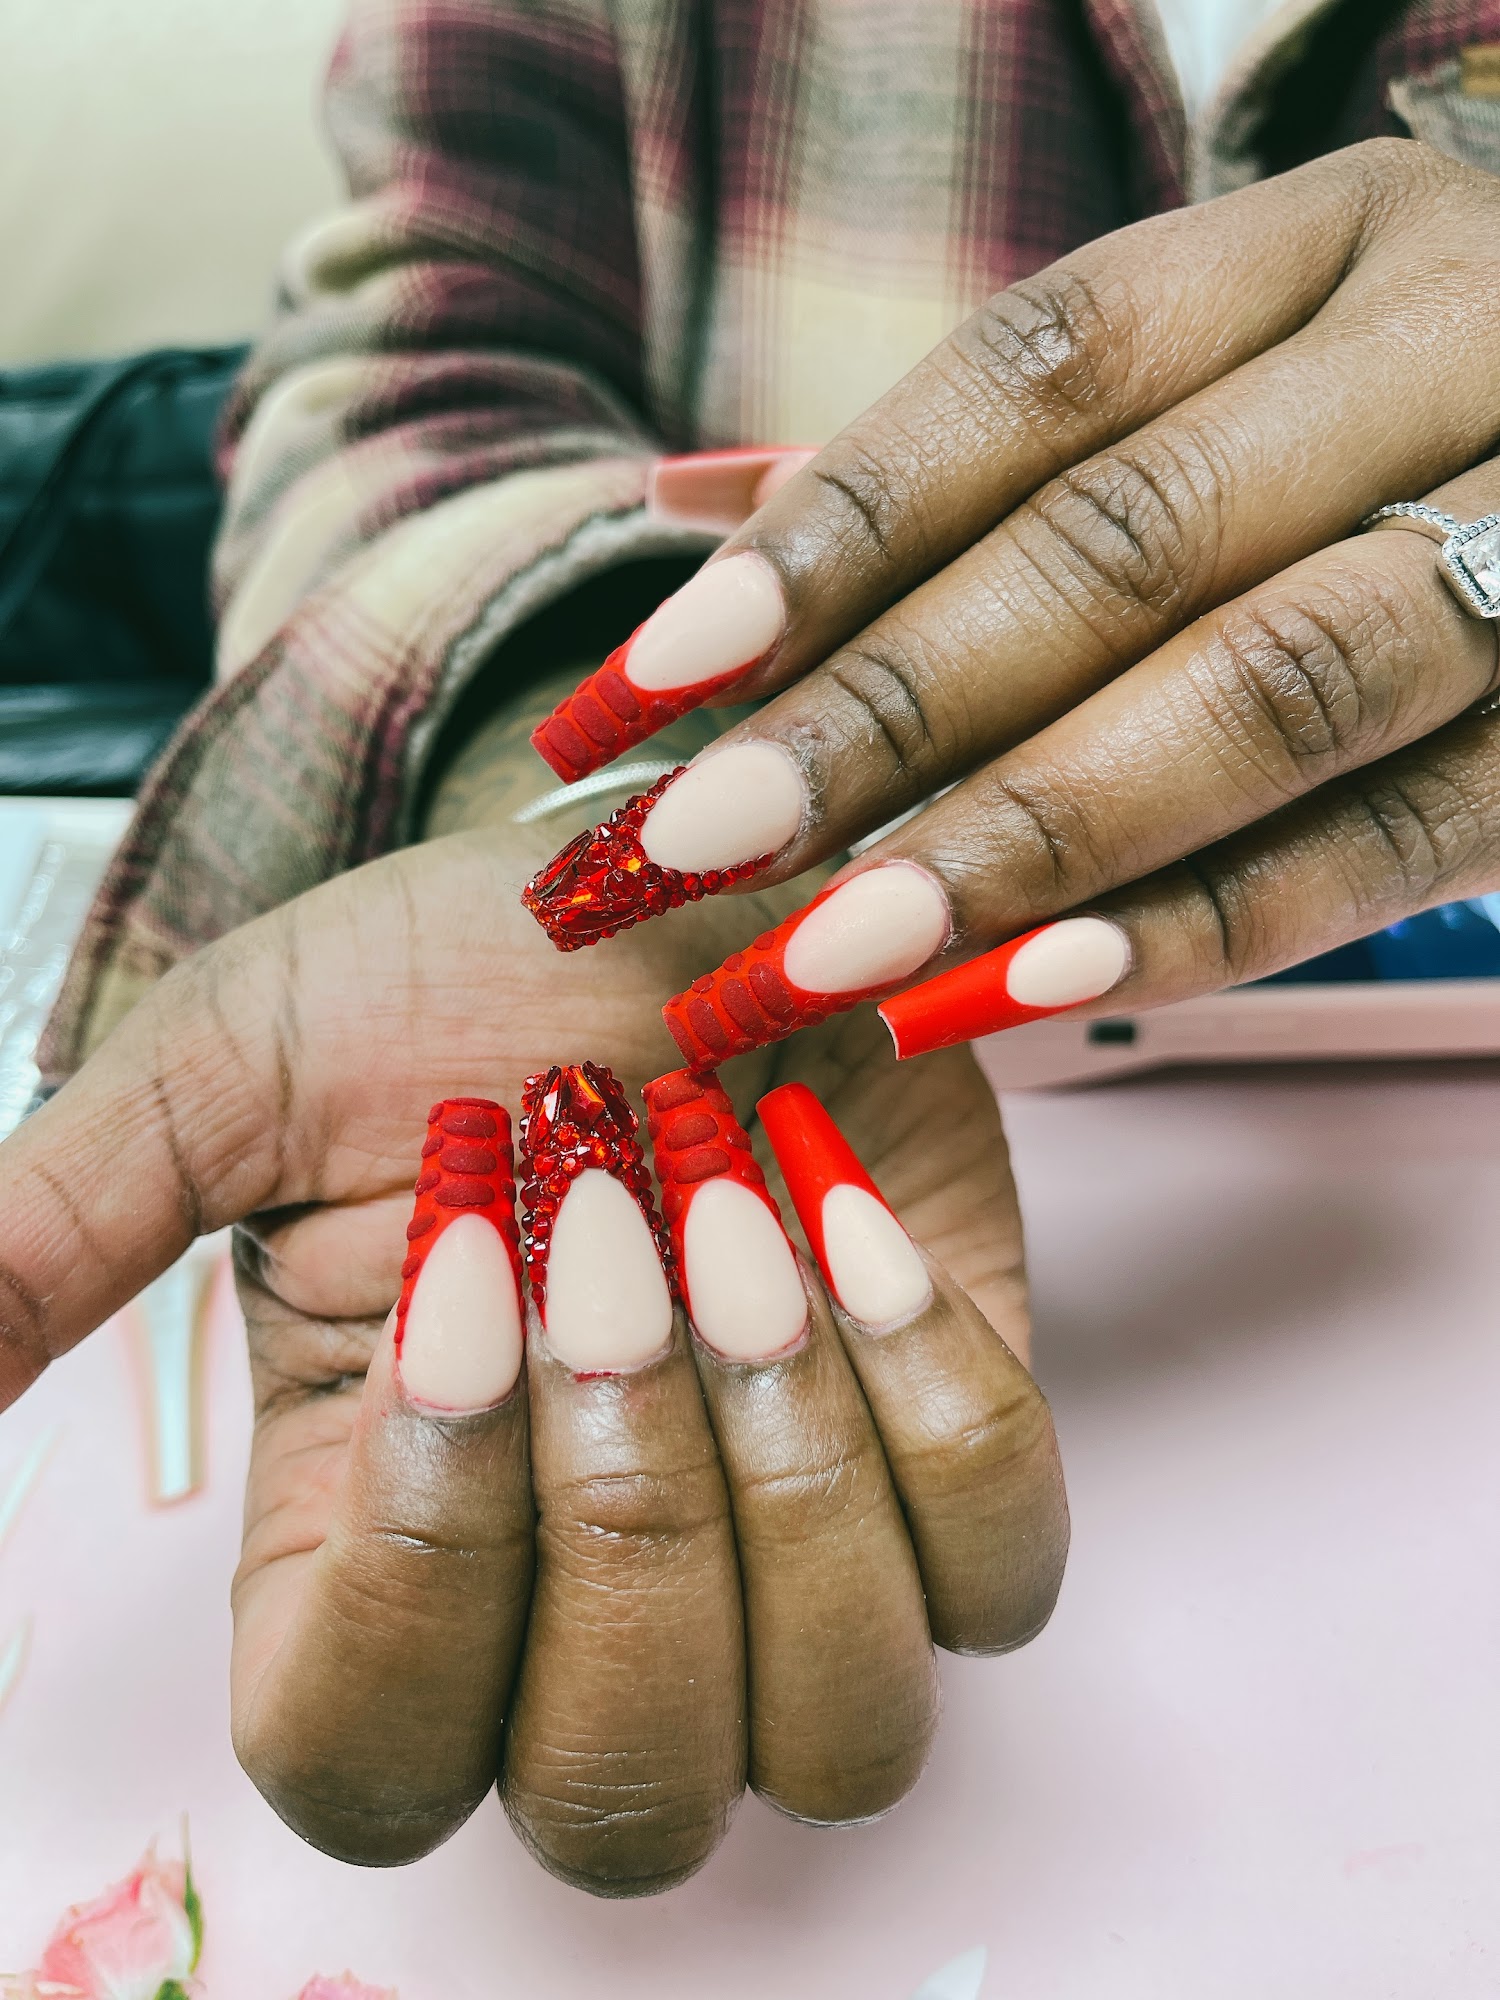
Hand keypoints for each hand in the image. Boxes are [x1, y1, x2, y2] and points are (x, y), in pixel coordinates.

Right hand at [0, 694, 1064, 1896]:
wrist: (672, 885)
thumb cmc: (449, 985)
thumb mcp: (224, 1079)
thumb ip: (54, 1242)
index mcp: (375, 1561)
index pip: (373, 1761)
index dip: (423, 1575)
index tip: (455, 1288)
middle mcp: (583, 1612)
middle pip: (622, 1793)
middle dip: (624, 1506)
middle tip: (612, 1229)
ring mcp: (789, 1562)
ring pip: (833, 1727)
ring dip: (785, 1456)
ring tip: (737, 1211)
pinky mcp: (948, 1470)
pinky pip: (995, 1576)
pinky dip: (937, 1398)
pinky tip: (853, 1212)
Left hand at [526, 139, 1499, 1062]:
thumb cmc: (1358, 422)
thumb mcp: (1202, 368)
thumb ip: (965, 454)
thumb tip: (686, 510)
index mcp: (1322, 244)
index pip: (1042, 374)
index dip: (835, 532)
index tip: (655, 683)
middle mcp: (1451, 356)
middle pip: (1134, 539)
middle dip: (892, 709)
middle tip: (698, 846)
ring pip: (1271, 690)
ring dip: (1025, 840)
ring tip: (831, 950)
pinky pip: (1388, 846)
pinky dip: (1200, 929)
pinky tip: (1020, 989)